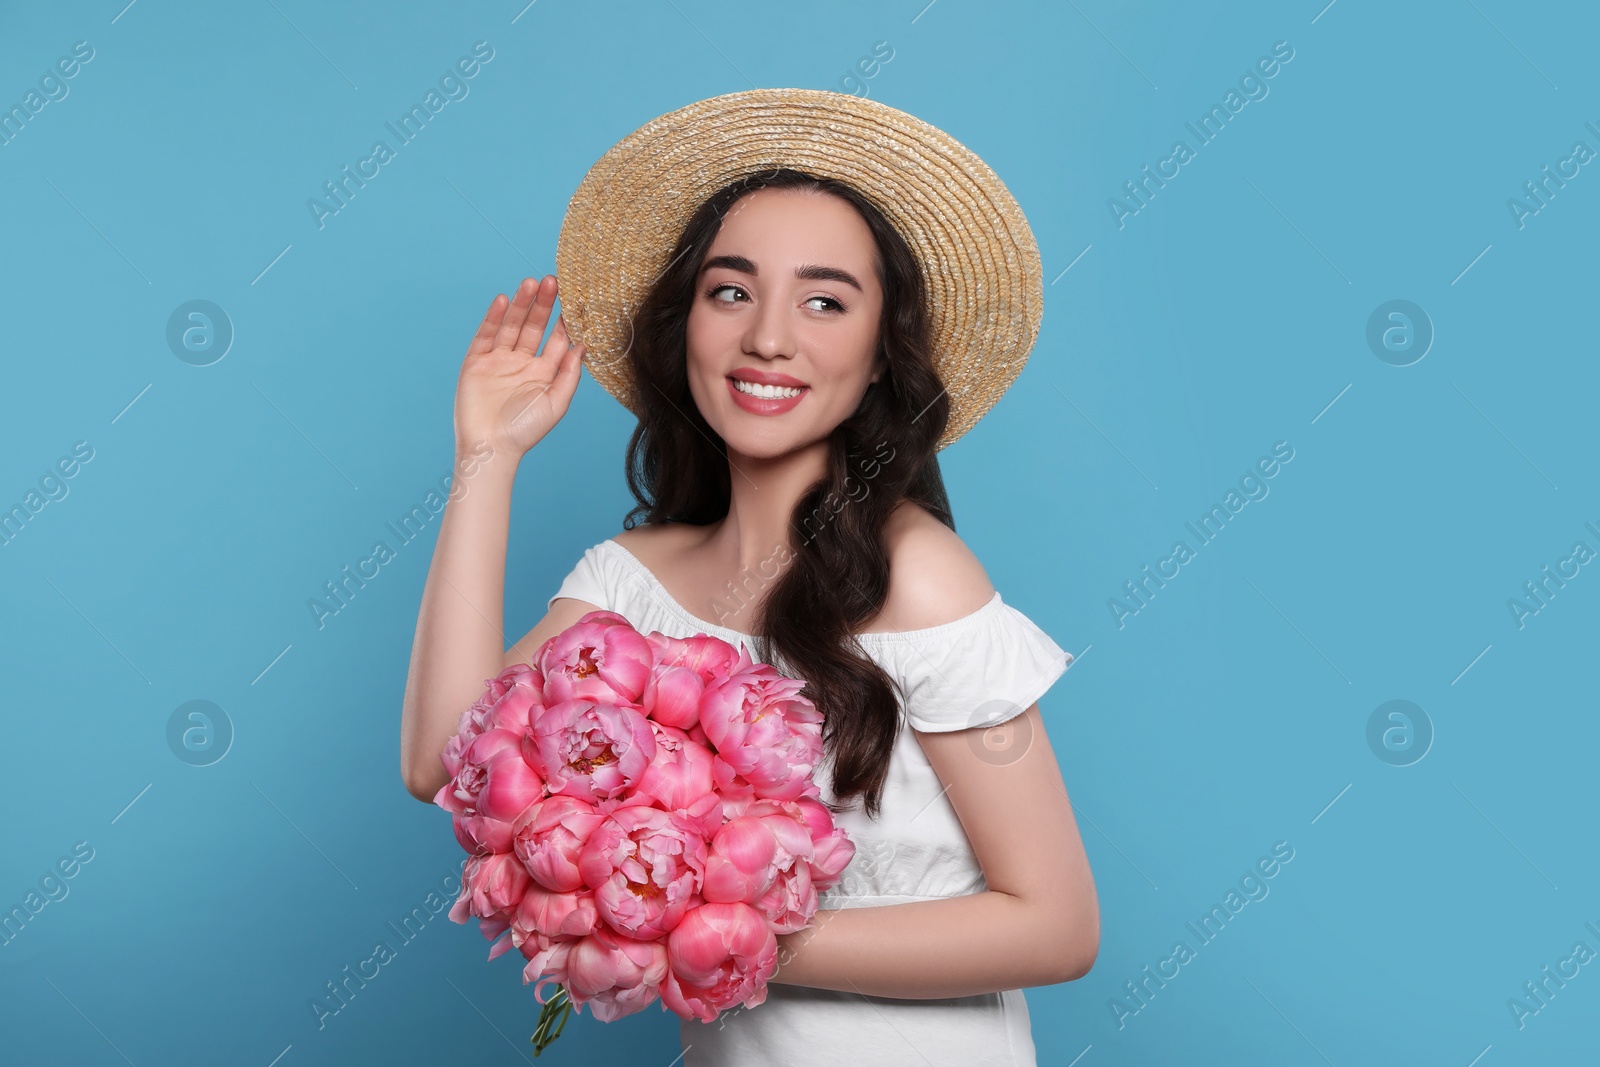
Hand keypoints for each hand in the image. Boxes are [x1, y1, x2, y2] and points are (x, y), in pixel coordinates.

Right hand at [453, 275, 584, 459]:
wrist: (491, 447)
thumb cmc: (525, 431)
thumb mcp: (556, 402)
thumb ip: (570, 374)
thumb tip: (583, 346)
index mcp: (543, 372)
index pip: (556, 339)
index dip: (564, 320)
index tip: (574, 299)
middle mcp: (521, 363)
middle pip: (534, 326)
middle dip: (544, 304)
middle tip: (552, 281)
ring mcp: (498, 360)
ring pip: (511, 325)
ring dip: (522, 304)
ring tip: (531, 283)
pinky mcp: (477, 362)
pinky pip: (486, 335)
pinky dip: (494, 317)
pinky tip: (504, 300)